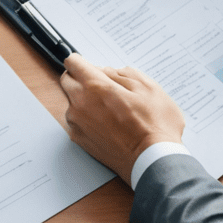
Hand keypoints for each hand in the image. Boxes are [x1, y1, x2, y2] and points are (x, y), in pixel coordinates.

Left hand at [60, 53, 184, 180]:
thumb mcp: (149, 88)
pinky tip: (107, 124)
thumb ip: (123, 73)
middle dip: (80, 78)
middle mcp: (80, 103)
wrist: (153, 161)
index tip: (88, 65)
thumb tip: (108, 72)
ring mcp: (77, 122)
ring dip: (83, 100)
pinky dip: (86, 119)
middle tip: (102, 86)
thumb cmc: (154, 126)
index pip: (72, 62)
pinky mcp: (78, 139)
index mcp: (95, 86)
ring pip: (71, 101)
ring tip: (109, 109)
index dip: (81, 61)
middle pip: (67, 80)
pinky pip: (76, 121)